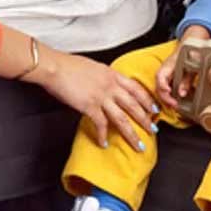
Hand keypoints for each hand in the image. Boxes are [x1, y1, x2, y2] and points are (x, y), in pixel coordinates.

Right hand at [36, 49, 156, 149]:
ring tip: (138, 144)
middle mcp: (110, 86)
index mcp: (112, 74)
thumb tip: (108, 83)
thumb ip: (105, 76)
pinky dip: (103, 136)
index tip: (154, 109)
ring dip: (131, 134)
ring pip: (122, 119)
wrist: (55, 67)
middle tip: (153, 130)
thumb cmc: (69, 65)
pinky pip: (101, 124)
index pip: (136, 89)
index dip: (147, 100)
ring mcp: (101, 97)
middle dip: (145, 120)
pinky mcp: (89, 106)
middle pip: (134, 106)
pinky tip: (104, 143)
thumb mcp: (94, 67)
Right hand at [155, 25, 210, 107]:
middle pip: (158, 86)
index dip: (162, 85)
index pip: (160, 76)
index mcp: (169, 65)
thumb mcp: (191, 68)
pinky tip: (175, 101)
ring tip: (175, 106)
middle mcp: (164, 70)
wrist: (190, 46)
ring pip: (160, 88)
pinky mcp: (168, 78)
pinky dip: (169, 96)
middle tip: (175, 105)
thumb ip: (186, 81)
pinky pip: (165, 88)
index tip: (168, 92)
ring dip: (166, 98)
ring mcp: (165, 75)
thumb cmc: (191, 55)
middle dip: (165, 97)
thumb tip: (182, 93)